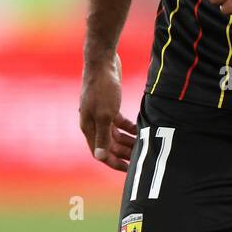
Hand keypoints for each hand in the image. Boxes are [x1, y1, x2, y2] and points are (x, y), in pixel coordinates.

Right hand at [79, 51, 137, 170]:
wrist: (102, 62)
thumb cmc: (102, 88)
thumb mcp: (104, 114)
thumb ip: (102, 136)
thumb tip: (99, 157)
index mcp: (88, 128)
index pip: (100, 152)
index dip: (114, 162)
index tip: (128, 169)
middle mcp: (94, 123)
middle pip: (109, 144)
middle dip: (124, 152)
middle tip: (141, 158)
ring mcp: (102, 114)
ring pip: (116, 134)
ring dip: (128, 141)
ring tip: (143, 146)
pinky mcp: (110, 105)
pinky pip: (120, 122)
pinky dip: (129, 127)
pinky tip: (140, 129)